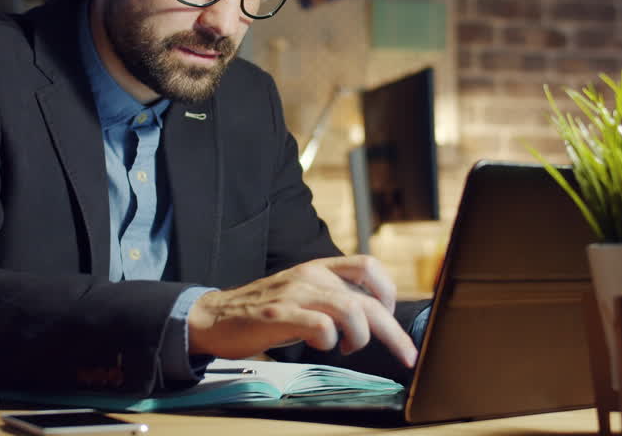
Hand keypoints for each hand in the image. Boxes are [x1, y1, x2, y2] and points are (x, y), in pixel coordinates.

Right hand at [187, 255, 417, 367]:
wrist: (214, 316)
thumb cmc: (263, 310)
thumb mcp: (302, 292)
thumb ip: (332, 296)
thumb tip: (368, 315)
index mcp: (319, 269)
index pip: (369, 266)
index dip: (389, 293)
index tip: (390, 318)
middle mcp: (311, 276)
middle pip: (368, 298)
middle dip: (393, 332)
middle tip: (406, 354)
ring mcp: (295, 294)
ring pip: (351, 310)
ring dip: (361, 336)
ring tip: (349, 349)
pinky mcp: (279, 314)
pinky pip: (321, 326)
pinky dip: (330, 340)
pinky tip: (322, 346)